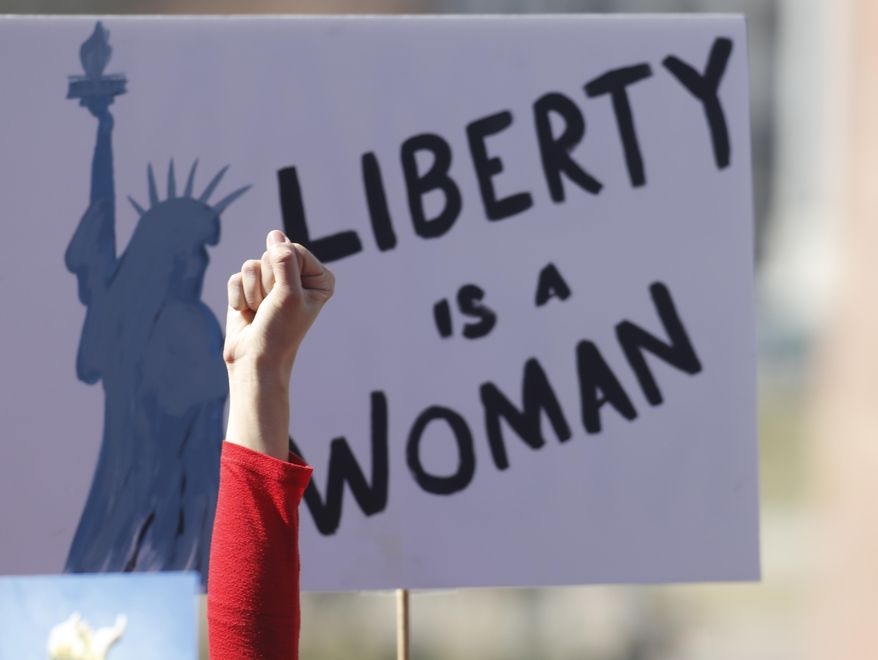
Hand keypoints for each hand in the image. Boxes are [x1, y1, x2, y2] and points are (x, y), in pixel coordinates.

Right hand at [224, 230, 334, 378]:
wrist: (255, 359)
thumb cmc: (280, 331)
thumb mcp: (288, 294)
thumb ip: (285, 260)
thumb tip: (275, 234)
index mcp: (319, 278)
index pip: (294, 250)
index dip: (283, 273)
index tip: (288, 298)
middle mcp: (297, 276)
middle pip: (272, 254)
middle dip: (267, 283)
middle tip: (273, 307)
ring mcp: (273, 282)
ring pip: (252, 264)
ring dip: (253, 292)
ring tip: (261, 311)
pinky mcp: (249, 288)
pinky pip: (236, 276)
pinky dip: (239, 297)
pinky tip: (248, 313)